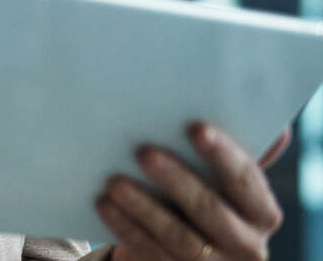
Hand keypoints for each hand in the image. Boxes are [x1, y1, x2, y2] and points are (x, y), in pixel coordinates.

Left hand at [96, 123, 290, 259]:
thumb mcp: (220, 177)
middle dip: (177, 180)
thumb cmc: (206, 191)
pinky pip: (151, 251)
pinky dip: (126, 226)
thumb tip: (266, 122)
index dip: (222, 154)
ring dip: (143, 207)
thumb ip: (226, 152)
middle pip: (210, 210)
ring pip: (178, 237)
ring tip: (114, 182)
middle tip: (144, 152)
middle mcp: (247, 243)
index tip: (195, 128)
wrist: (194, 248)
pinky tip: (104, 204)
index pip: (245, 179)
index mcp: (261, 211)